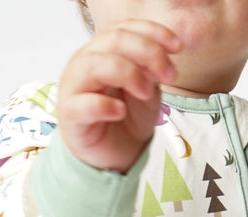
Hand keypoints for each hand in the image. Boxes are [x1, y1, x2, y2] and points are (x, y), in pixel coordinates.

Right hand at [57, 20, 181, 173]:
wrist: (113, 156)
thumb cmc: (126, 118)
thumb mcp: (147, 90)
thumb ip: (151, 70)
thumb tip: (161, 55)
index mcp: (104, 51)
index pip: (125, 28)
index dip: (153, 32)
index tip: (177, 48)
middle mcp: (86, 62)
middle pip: (113, 40)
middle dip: (147, 53)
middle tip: (169, 75)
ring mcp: (74, 87)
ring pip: (94, 65)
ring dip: (127, 74)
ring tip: (146, 93)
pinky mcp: (69, 115)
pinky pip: (81, 104)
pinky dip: (103, 105)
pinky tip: (120, 111)